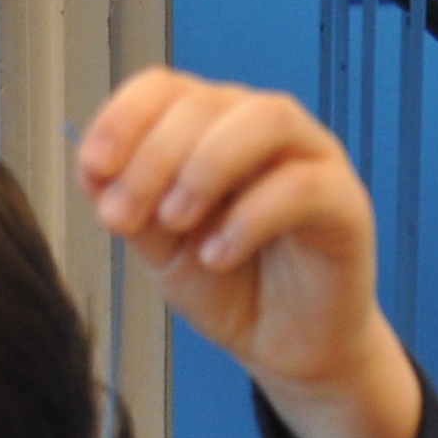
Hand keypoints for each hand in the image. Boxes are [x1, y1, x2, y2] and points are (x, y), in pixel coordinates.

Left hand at [76, 69, 419, 437]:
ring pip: (264, 120)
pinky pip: (303, 186)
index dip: (123, 118)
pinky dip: (250, 217)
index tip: (94, 167)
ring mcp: (310, 159)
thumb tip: (92, 169)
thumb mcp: (160, 250)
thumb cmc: (231, 288)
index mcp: (212, 128)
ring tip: (177, 221)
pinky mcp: (345, 203)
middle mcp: (261, 129)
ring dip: (206, 166)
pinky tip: (219, 255)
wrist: (285, 349)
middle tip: (127, 216)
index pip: (165, 88)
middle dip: (153, 156)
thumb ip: (129, 208)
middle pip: (206, 102)